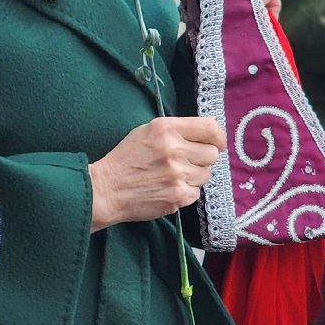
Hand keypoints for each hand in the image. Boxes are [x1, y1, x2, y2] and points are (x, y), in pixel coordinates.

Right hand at [89, 117, 225, 231]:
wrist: (106, 189)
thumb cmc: (126, 159)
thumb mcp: (146, 132)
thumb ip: (176, 130)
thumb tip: (208, 136)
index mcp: (165, 128)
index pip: (211, 128)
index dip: (217, 137)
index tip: (216, 143)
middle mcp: (174, 149)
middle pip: (212, 153)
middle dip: (201, 158)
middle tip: (183, 162)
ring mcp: (177, 174)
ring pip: (206, 174)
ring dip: (193, 176)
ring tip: (171, 176)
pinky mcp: (179, 195)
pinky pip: (196, 192)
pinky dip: (185, 192)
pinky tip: (167, 188)